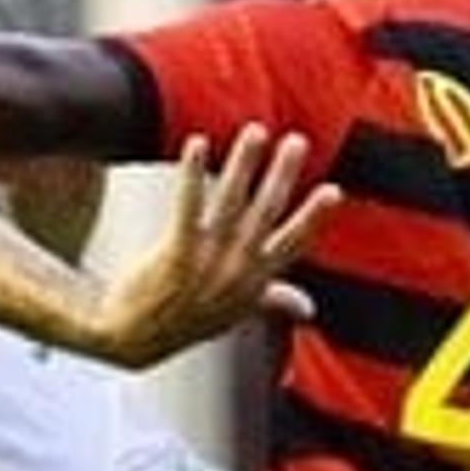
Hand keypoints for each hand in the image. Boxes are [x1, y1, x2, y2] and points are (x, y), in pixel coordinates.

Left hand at [80, 124, 336, 368]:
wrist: (135, 338)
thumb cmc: (186, 321)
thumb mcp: (237, 314)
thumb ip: (275, 301)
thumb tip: (309, 308)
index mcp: (255, 281)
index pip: (293, 244)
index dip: (314, 217)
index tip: (334, 190)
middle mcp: (236, 269)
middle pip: (266, 214)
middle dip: (283, 176)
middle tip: (297, 142)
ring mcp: (206, 261)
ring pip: (231, 203)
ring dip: (244, 165)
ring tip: (256, 132)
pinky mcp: (175, 253)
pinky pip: (187, 205)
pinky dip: (192, 174)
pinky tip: (196, 144)